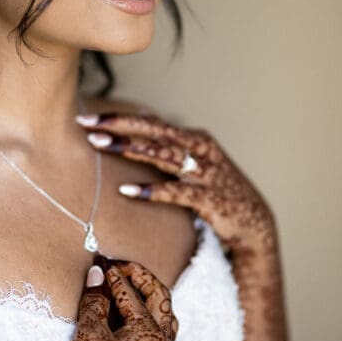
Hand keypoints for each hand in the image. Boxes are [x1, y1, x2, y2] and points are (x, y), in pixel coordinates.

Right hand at [60, 257, 183, 340]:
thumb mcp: (88, 333)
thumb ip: (95, 300)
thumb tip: (98, 274)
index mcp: (150, 333)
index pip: (132, 294)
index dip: (115, 275)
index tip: (101, 262)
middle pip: (162, 303)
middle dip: (144, 280)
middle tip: (122, 268)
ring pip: (170, 329)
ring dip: (154, 308)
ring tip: (134, 296)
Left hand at [80, 112, 276, 258]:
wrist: (253, 223)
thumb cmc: (216, 192)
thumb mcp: (193, 166)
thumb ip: (167, 151)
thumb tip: (134, 136)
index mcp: (194, 138)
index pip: (152, 122)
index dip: (120, 118)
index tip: (88, 117)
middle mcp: (200, 149)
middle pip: (155, 131)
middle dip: (120, 125)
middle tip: (88, 122)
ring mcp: (206, 173)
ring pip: (164, 154)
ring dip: (131, 148)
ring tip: (101, 144)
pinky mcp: (210, 198)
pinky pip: (177, 192)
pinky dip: (153, 191)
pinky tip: (128, 191)